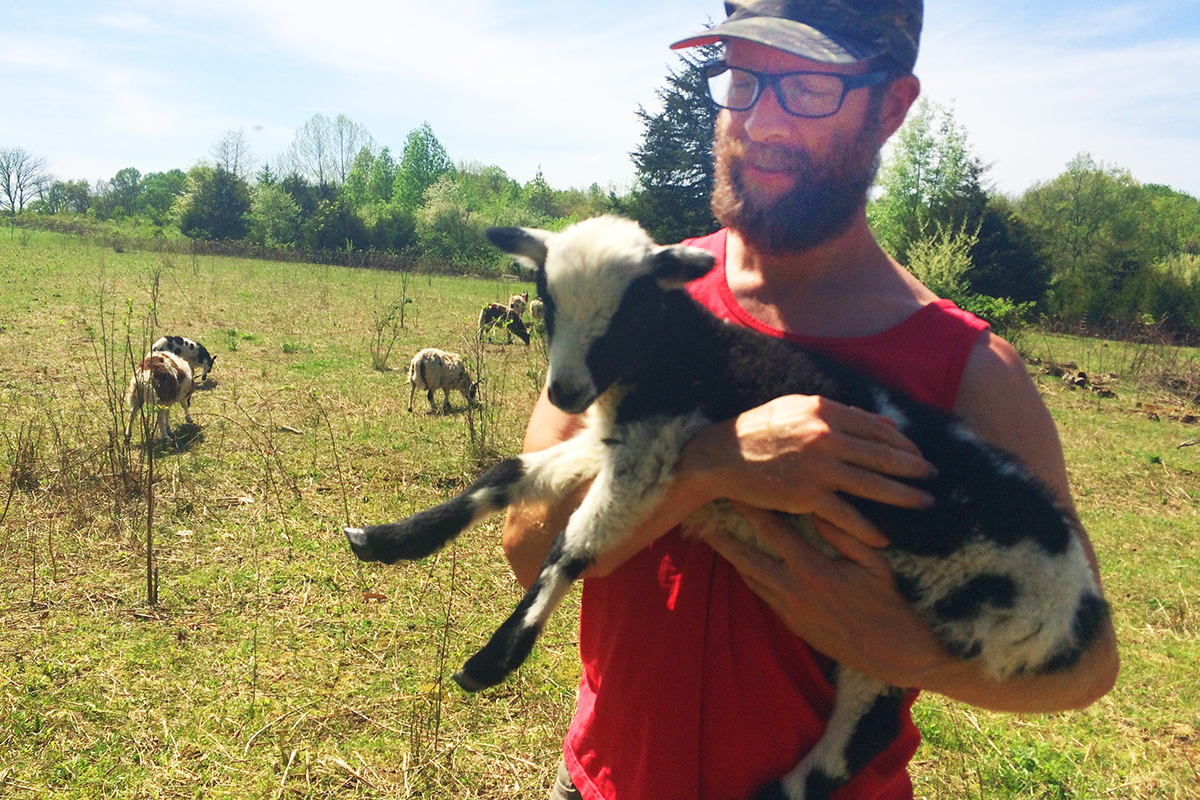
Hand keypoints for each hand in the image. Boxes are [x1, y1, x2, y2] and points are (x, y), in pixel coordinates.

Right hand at [681, 394, 934, 547]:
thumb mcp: (798, 408)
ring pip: (873, 484)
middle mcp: (825, 436)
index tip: (918, 454)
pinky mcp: (806, 496)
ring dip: (904, 496)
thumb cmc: (760, 429)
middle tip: (933, 477)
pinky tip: (884, 537)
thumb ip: (843, 414)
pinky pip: (846, 515)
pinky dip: (868, 528)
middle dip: (913, 468)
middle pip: (882, 455)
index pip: (876, 428)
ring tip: (925, 503)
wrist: (722, 455)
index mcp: (824, 411)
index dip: (903, 443)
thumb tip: (888, 425)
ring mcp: (817, 468)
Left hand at [702, 503, 949, 687]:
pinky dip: (750, 577)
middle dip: (724, 535)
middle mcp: (793, 590)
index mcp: (813, 570)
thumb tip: (821, 507)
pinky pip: (762, 596)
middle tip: (704, 515)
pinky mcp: (792, 624)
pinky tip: (742, 564)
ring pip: (750, 578)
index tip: (735, 490)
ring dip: (732, 556)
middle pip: (746, 557)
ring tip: (715, 536)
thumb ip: (845, 534)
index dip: (751, 508)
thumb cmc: (891, 605)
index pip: (773, 531)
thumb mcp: (875, 564)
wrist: (895, 655)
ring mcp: (789, 610)